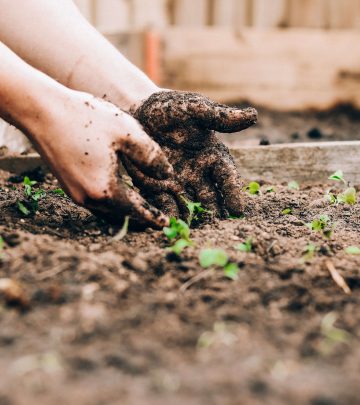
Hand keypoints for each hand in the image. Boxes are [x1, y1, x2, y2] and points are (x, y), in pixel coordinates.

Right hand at [27, 89, 172, 227]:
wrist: (41, 110)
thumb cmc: (86, 118)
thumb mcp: (127, 133)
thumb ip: (151, 156)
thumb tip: (167, 174)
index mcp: (105, 190)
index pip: (136, 211)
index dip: (153, 217)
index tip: (167, 224)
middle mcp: (88, 198)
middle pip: (121, 215)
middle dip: (140, 217)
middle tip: (157, 217)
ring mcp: (75, 193)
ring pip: (107, 211)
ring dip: (125, 211)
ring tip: (142, 205)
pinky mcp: (68, 185)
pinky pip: (96, 201)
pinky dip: (112, 202)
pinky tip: (119, 191)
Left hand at [125, 91, 256, 217]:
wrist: (138, 112)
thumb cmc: (170, 109)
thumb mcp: (194, 109)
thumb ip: (219, 117)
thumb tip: (253, 116)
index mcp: (212, 156)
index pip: (227, 177)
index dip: (233, 193)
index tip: (238, 210)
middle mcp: (199, 174)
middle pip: (211, 198)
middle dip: (215, 213)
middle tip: (218, 229)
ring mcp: (179, 183)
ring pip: (190, 206)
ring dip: (194, 219)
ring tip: (195, 232)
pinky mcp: (158, 188)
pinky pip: (165, 204)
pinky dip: (169, 215)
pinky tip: (170, 224)